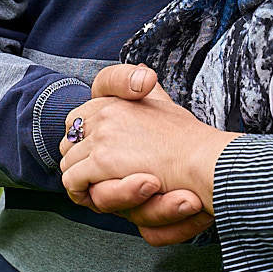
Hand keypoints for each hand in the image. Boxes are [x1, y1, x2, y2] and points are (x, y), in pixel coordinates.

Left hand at [60, 66, 236, 213]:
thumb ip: (149, 91)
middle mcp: (105, 113)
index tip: (95, 157)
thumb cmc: (190, 141)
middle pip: (68, 141)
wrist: (204, 159)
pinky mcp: (103, 161)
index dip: (83, 140)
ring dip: (81, 180)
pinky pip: (74, 182)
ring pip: (69, 163)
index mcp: (116, 99)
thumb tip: (144, 73)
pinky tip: (100, 197)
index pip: (78, 117)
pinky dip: (83, 193)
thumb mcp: (165, 106)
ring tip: (99, 190)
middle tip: (94, 179)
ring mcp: (103, 136)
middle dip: (78, 161)